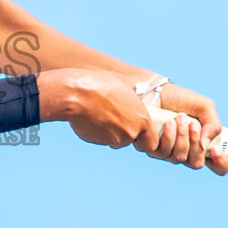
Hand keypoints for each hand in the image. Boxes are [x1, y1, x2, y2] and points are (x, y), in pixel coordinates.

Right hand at [38, 69, 156, 148]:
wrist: (76, 94)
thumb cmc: (100, 84)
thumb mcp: (124, 87)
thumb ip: (133, 102)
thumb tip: (134, 102)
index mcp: (142, 119)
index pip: (151, 143)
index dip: (145, 139)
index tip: (139, 132)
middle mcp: (130, 132)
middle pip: (131, 140)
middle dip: (125, 132)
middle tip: (115, 117)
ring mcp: (113, 139)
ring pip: (115, 140)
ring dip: (110, 132)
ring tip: (100, 113)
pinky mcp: (97, 141)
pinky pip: (100, 139)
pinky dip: (97, 132)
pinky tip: (91, 117)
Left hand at [151, 83, 227, 175]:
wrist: (155, 90)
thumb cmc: (179, 99)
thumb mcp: (204, 107)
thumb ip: (213, 125)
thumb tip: (206, 145)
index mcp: (202, 144)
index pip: (217, 165)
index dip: (221, 163)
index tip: (216, 150)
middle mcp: (186, 151)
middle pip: (196, 163)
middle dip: (195, 143)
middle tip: (193, 125)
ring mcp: (169, 152)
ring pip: (180, 158)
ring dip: (182, 136)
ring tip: (179, 117)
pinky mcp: (153, 149)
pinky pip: (164, 152)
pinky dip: (169, 136)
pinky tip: (169, 123)